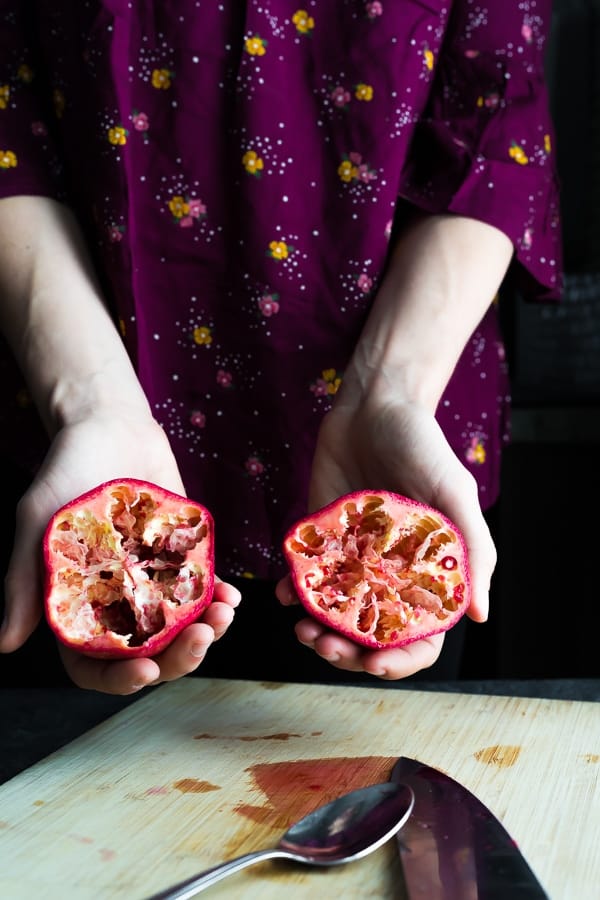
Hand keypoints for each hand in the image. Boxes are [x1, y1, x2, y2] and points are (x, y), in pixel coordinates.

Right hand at [0, 412, 239, 693]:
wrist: (110, 425)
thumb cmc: (65, 468)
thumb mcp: (37, 521)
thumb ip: (24, 581)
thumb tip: (7, 643)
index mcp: (77, 605)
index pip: (94, 663)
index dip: (118, 679)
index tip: (147, 672)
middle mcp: (116, 601)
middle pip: (147, 653)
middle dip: (177, 657)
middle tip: (201, 640)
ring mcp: (151, 581)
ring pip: (180, 627)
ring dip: (206, 631)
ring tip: (224, 614)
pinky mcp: (180, 557)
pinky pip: (202, 589)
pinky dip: (218, 598)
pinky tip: (231, 596)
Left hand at [276, 391, 495, 679]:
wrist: (374, 404)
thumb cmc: (423, 444)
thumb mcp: (454, 492)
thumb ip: (472, 550)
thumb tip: (480, 615)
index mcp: (428, 572)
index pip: (422, 635)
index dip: (402, 660)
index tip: (375, 664)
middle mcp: (391, 572)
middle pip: (372, 634)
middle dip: (348, 651)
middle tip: (325, 645)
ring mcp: (355, 557)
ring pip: (336, 614)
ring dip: (319, 630)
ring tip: (302, 628)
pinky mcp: (323, 538)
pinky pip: (307, 577)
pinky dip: (294, 591)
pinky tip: (285, 591)